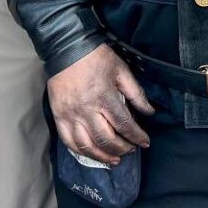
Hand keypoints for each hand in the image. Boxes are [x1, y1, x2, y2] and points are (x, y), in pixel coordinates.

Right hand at [46, 44, 154, 164]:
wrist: (66, 47)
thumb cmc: (96, 58)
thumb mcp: (121, 70)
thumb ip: (136, 93)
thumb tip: (149, 112)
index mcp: (105, 97)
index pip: (124, 124)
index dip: (137, 136)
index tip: (145, 143)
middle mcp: (87, 110)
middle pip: (107, 139)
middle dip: (122, 148)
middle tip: (131, 150)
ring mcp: (71, 115)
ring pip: (87, 146)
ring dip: (103, 156)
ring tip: (114, 159)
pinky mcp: (58, 116)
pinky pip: (69, 142)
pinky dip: (81, 152)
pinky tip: (92, 154)